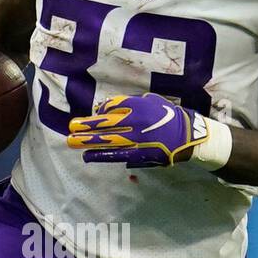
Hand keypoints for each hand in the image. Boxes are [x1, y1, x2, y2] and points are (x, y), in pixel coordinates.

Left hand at [67, 93, 208, 167]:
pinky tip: (87, 156)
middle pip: (104, 122)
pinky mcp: (138, 153)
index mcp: (138, 105)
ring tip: (71, 141)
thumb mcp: (152, 101)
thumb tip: (107, 109)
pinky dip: (100, 155)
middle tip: (71, 126)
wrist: (187, 135)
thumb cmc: (168, 116)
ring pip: (106, 139)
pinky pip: (116, 154)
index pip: (112, 107)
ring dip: (87, 140)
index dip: (101, 111)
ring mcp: (135, 138)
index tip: (94, 116)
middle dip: (86, 125)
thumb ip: (132, 103)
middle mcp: (134, 121)